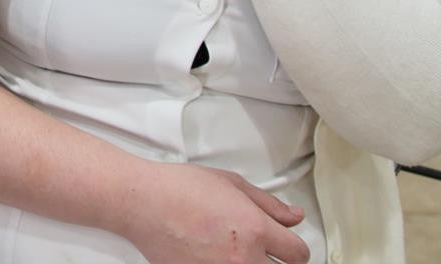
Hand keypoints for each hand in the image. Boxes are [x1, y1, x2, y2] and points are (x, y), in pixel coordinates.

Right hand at [123, 163, 309, 263]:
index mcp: (254, 229)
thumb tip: (293, 218)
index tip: (289, 249)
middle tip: (266, 254)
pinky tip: (217, 258)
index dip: (297, 251)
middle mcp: (242, 258)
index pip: (298, 255)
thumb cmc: (180, 188)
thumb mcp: (231, 184)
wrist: (142, 203)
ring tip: (240, 256)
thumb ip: (269, 204)